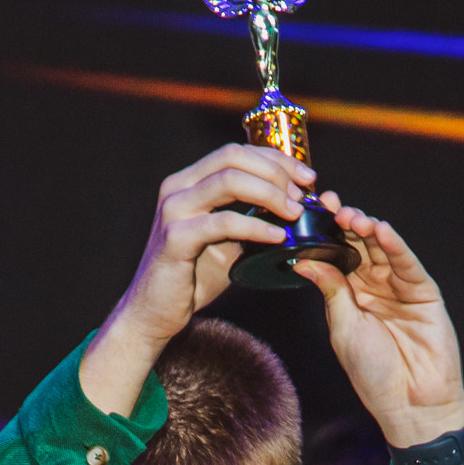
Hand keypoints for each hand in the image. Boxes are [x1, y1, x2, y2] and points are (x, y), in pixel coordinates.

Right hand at [80, 144, 315, 415]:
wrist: (156, 312)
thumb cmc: (194, 275)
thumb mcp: (228, 240)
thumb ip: (251, 217)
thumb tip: (295, 207)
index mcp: (188, 181)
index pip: (236, 152)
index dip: (275, 159)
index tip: (307, 178)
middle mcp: (176, 188)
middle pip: (233, 158)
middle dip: (275, 172)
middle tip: (303, 195)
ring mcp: (173, 210)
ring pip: (229, 181)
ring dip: (270, 193)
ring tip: (295, 213)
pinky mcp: (175, 238)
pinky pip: (223, 222)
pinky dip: (255, 226)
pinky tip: (277, 236)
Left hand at [291, 199, 463, 451]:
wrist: (409, 403)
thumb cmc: (373, 372)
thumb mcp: (343, 327)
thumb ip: (331, 290)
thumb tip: (303, 260)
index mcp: (350, 294)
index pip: (336, 255)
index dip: (324, 234)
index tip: (307, 213)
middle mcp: (374, 286)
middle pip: (358, 246)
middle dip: (344, 224)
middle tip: (328, 206)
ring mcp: (399, 287)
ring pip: (381, 250)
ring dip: (368, 231)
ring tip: (352, 217)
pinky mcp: (424, 291)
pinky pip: (407, 264)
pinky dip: (396, 246)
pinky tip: (382, 231)